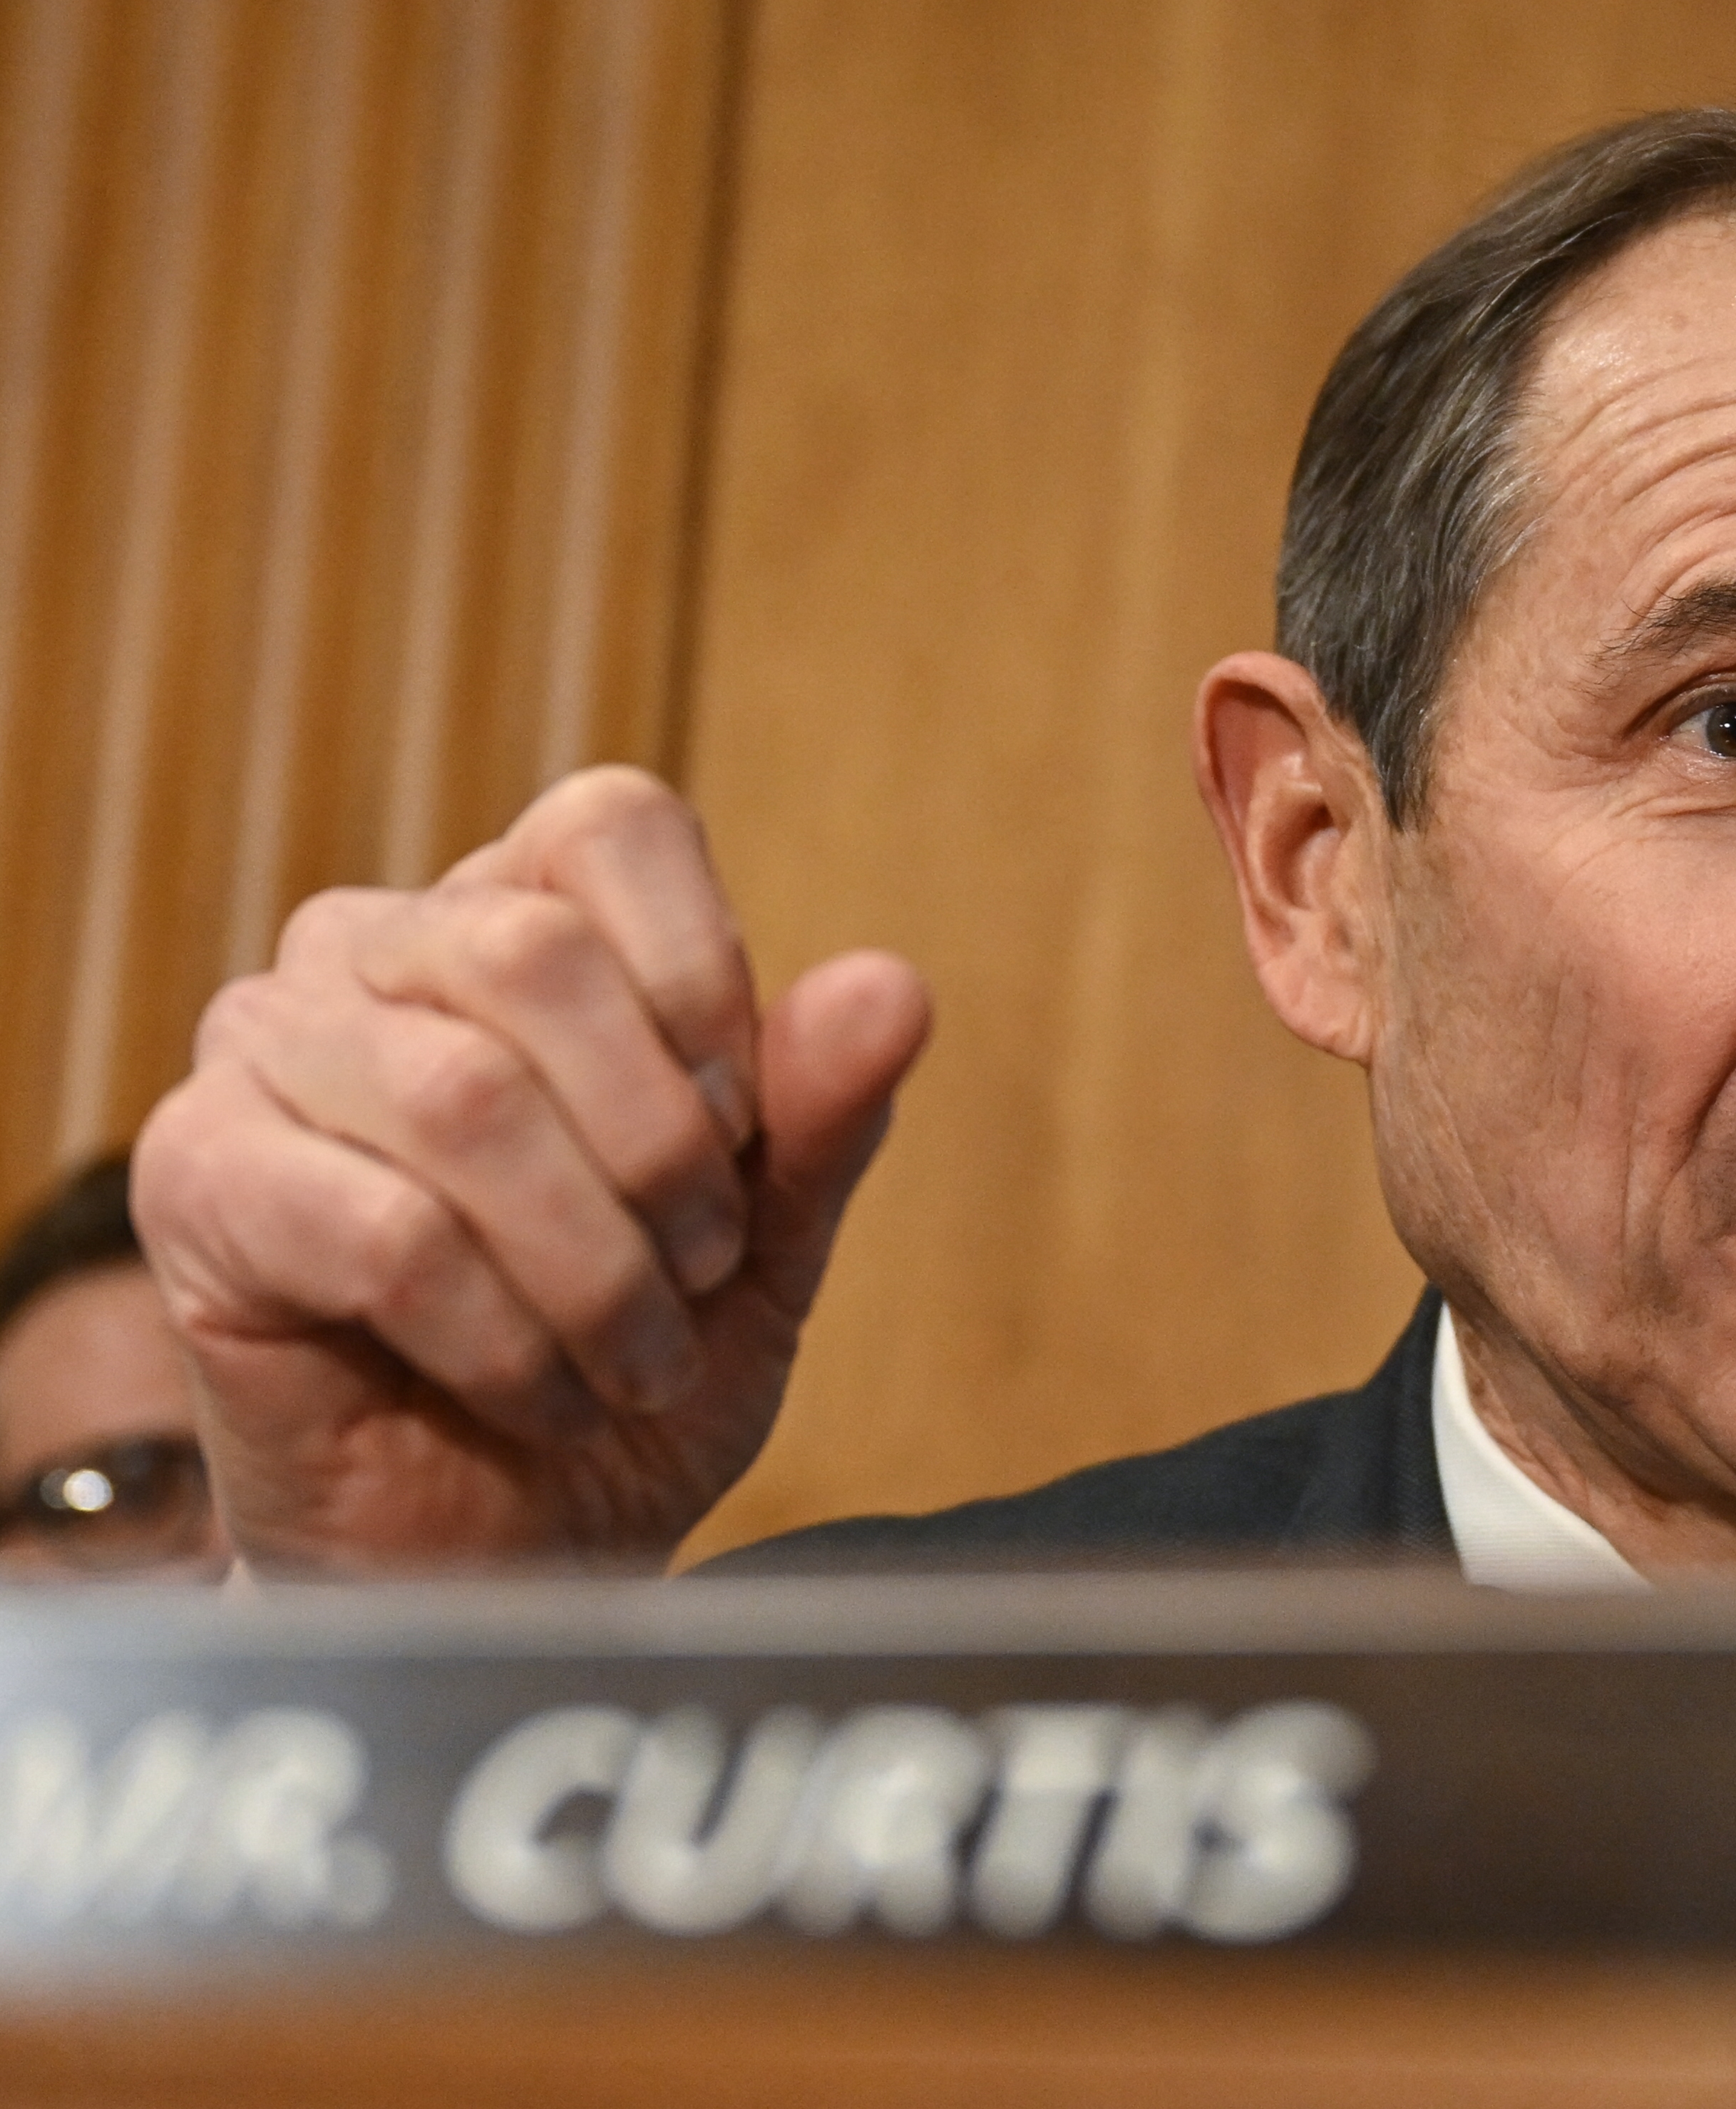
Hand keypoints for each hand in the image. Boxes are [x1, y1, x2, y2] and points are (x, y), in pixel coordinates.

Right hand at [131, 768, 931, 1572]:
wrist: (511, 1555)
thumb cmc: (631, 1372)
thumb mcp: (764, 1243)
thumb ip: (820, 1113)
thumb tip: (894, 987)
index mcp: (513, 919)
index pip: (610, 828)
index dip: (703, 979)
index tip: (741, 1130)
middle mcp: (371, 949)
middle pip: (536, 953)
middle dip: (660, 1147)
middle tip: (697, 1273)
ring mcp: (263, 1052)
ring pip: (462, 1098)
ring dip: (591, 1264)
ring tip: (634, 1360)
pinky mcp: (194, 1181)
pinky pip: (384, 1231)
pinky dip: (502, 1338)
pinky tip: (536, 1394)